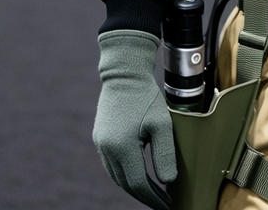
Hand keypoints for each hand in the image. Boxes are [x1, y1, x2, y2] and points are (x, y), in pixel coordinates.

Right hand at [93, 29, 176, 209]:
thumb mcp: (162, 123)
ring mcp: (100, 144)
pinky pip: (111, 163)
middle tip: (161, 202)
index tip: (166, 205)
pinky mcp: (100, 137)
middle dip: (144, 195)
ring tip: (152, 191)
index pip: (138, 183)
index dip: (153, 197)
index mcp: (121, 147)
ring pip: (116, 175)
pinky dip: (125, 172)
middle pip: (126, 183)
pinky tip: (136, 172)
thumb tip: (168, 182)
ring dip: (133, 186)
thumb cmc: (145, 95)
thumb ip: (164, 154)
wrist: (124, 72)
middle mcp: (107, 149)